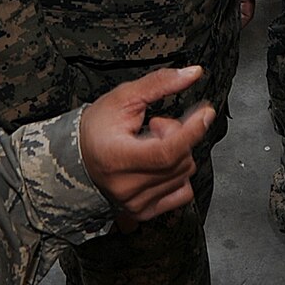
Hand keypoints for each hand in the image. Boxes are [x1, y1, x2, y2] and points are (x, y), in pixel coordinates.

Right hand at [79, 65, 213, 224]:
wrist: (78, 156)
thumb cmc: (97, 127)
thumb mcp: (125, 97)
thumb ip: (159, 83)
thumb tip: (193, 73)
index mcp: (117, 158)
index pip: (167, 151)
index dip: (192, 130)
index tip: (205, 112)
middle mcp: (126, 186)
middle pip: (180, 160)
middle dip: (178, 135)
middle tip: (155, 125)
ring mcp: (135, 202)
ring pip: (184, 174)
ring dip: (177, 154)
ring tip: (151, 143)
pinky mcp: (143, 211)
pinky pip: (183, 193)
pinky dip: (179, 174)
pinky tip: (160, 164)